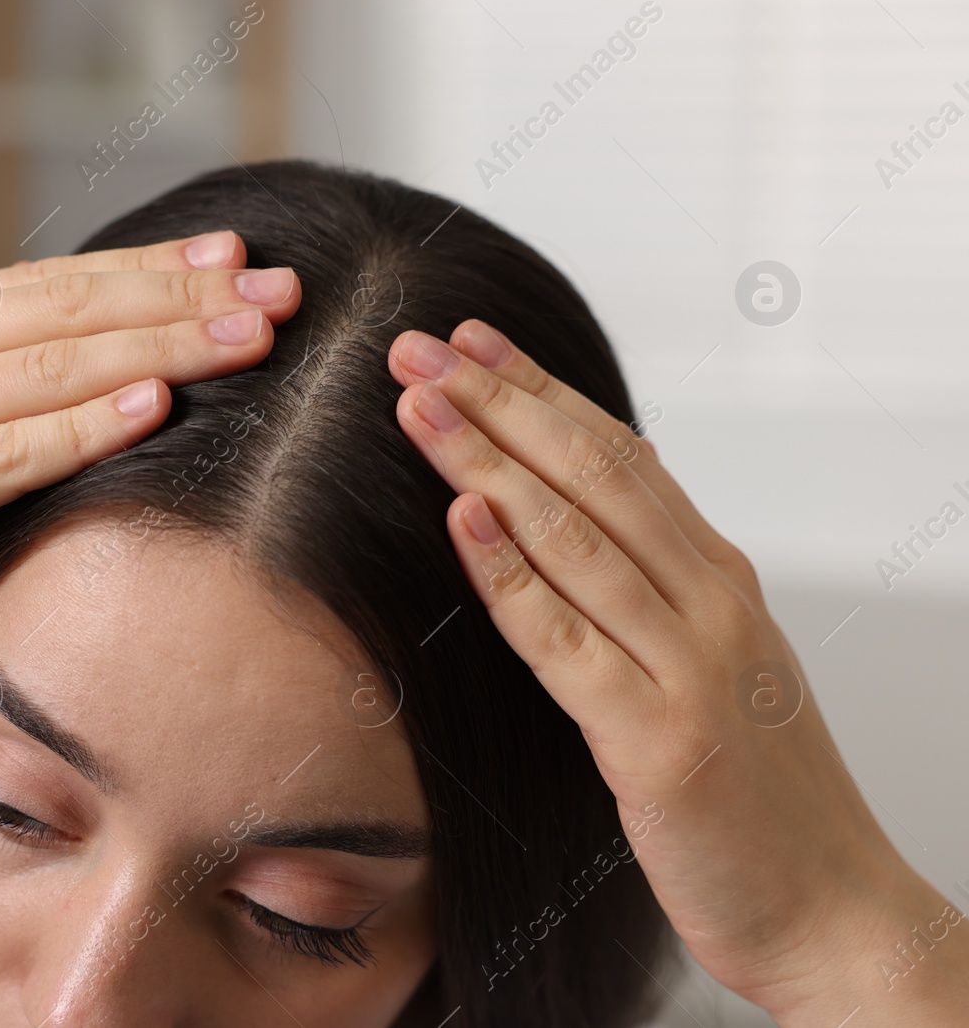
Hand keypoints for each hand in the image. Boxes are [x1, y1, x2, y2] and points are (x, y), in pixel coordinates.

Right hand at [0, 232, 300, 683]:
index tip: (233, 264)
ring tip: (249, 335)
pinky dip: (79, 424)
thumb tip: (57, 399)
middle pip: (66, 311)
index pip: (50, 287)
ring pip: (48, 366)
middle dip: (182, 299)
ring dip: (159, 344)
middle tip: (279, 290)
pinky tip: (149, 404)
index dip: (149, 274)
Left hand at [386, 320, 968, 1024]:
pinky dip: (509, 576)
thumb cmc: (763, 794)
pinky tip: (462, 521)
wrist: (835, 912)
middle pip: (590, 474)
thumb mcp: (725, 660)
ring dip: (487, 463)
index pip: (618, 455)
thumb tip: (630, 467)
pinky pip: (565, 642)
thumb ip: (671, 571)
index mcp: (719, 579)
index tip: (470, 341)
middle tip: (419, 347)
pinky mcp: (655, 740)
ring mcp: (687, 667)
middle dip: (498, 402)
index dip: (539, 391)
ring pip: (573, 538)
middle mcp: (709, 604)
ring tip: (418, 405)